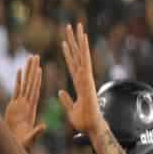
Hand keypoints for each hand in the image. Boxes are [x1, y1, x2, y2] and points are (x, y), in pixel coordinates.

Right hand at [4, 55, 45, 147]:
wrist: (16, 145)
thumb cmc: (23, 144)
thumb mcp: (31, 138)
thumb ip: (37, 132)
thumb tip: (43, 127)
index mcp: (31, 110)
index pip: (35, 92)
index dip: (37, 80)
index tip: (39, 69)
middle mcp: (27, 104)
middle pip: (30, 84)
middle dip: (33, 70)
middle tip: (35, 56)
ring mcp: (20, 104)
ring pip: (24, 84)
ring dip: (26, 71)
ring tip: (29, 58)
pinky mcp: (13, 106)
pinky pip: (16, 90)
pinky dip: (18, 80)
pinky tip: (19, 70)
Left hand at [58, 23, 103, 137]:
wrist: (92, 127)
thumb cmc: (84, 122)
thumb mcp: (70, 110)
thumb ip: (65, 100)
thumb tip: (60, 92)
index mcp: (79, 84)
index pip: (72, 65)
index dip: (69, 54)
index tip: (65, 42)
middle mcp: (84, 78)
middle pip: (77, 56)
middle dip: (74, 41)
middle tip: (70, 26)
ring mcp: (86, 78)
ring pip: (81, 54)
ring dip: (78, 39)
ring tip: (76, 25)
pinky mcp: (88, 79)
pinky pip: (85, 61)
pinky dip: (84, 48)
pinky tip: (83, 37)